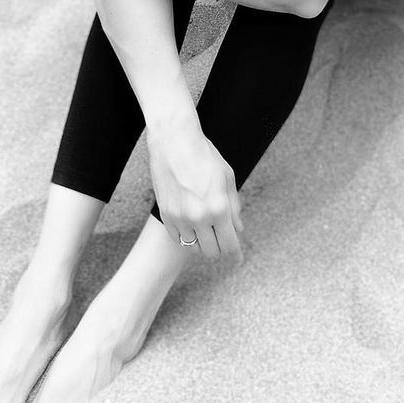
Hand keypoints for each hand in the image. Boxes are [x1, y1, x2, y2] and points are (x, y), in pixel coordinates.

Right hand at [148, 114, 243, 262]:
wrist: (174, 141)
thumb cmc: (205, 156)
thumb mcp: (228, 179)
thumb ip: (234, 207)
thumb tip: (237, 229)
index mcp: (219, 209)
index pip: (230, 245)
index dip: (235, 256)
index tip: (237, 261)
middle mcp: (199, 217)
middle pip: (212, 252)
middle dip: (220, 249)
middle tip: (222, 240)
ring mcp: (180, 217)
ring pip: (194, 248)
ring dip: (203, 243)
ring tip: (206, 230)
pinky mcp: (165, 214)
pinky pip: (178, 238)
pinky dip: (187, 236)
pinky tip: (192, 225)